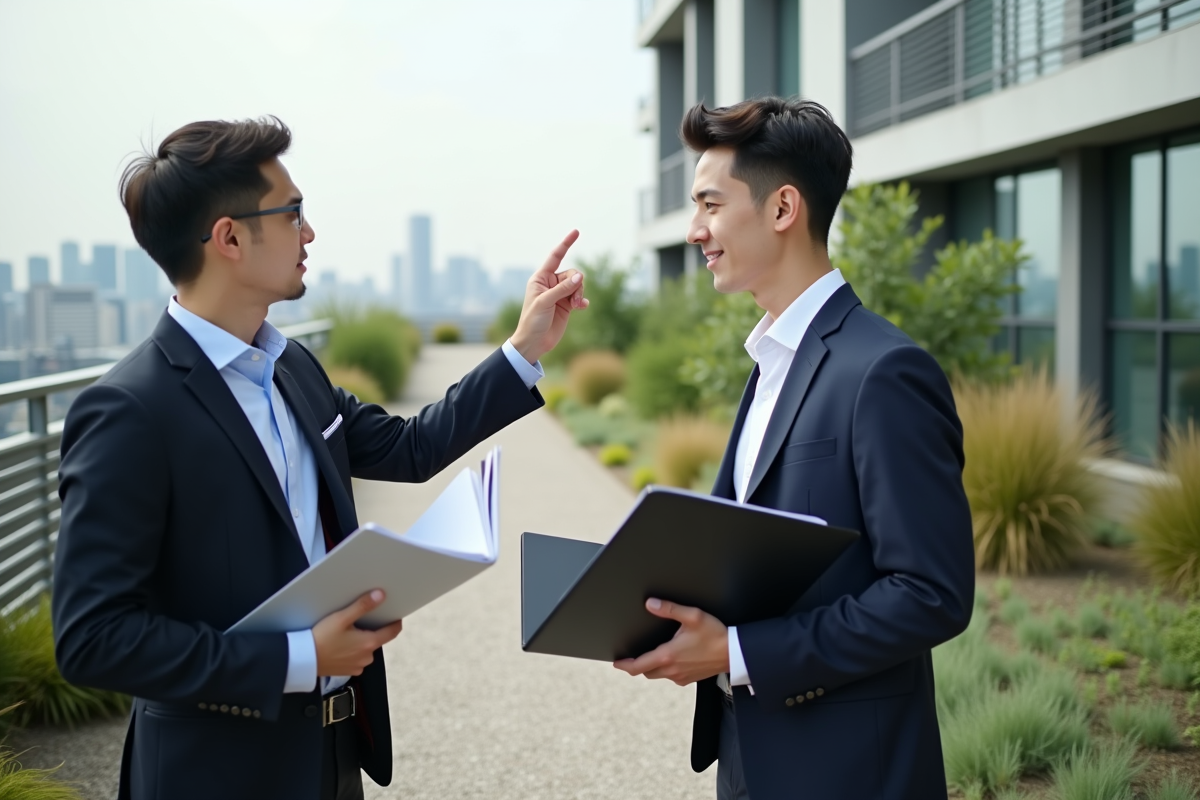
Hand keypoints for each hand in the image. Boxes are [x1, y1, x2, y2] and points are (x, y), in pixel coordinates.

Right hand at [312, 589, 403, 676]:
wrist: (303, 660)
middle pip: (377, 639)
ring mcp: (358, 666)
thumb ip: (362, 606)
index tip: (395, 614)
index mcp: (369, 643)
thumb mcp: (342, 618)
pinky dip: (352, 651)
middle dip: (371, 630)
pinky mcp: (348, 671)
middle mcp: (367, 657)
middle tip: (360, 620)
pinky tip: (341, 645)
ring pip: (366, 649)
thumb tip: (381, 595)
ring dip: (361, 641)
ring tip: (347, 632)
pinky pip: (356, 658)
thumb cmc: (321, 638)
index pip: (392, 632)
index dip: (395, 622)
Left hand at [510, 230, 587, 363]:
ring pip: (578, 285)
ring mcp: (559, 294)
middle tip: (574, 300)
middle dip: (577, 284)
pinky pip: (580, 297)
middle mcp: (550, 284)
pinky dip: (582, 301)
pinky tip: (582, 307)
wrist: (534, 342)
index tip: (576, 232)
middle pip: (572, 274)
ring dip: (579, 294)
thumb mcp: (546, 303)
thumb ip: (562, 289)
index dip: (566, 244)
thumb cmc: (533, 321)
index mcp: (540, 278)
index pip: (555, 256)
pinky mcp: (567, 305)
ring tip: (576, 306)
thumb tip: (579, 277)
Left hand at [612, 598, 728, 685]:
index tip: (616, 663)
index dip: (624, 665)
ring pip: (658, 675)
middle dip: (636, 666)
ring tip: (648, 656)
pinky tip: (670, 659)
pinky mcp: (689, 679)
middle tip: (630, 658)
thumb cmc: (715, 634)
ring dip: (651, 668)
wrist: (734, 653)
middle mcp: (672, 669)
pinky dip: (665, 670)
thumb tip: (651, 604)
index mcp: (668, 655)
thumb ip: (670, 609)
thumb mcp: (692, 616)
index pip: (638, 666)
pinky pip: (671, 677)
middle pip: (645, 672)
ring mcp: (681, 676)